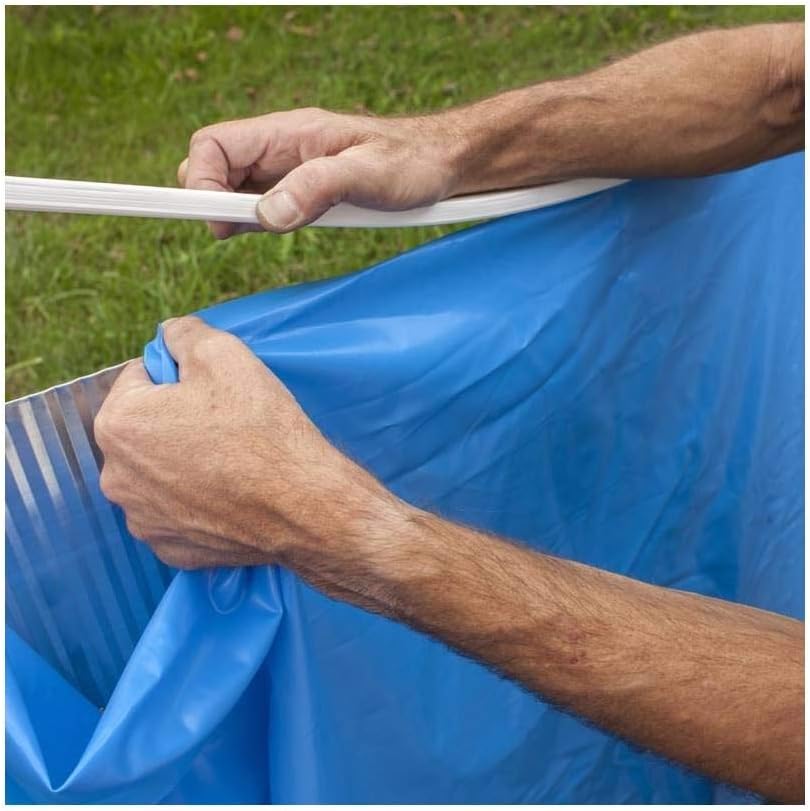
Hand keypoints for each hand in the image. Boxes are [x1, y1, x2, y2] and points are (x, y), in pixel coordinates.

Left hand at [94, 316, 382, 569]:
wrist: (304, 505)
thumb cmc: (261, 427)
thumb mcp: (224, 353)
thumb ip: (183, 332)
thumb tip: (169, 334)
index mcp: (118, 424)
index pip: (140, 378)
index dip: (181, 377)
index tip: (216, 391)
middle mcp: (116, 477)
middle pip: (146, 429)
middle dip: (176, 420)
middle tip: (227, 424)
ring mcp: (142, 520)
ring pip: (159, 473)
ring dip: (183, 461)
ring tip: (230, 460)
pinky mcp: (170, 549)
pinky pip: (177, 512)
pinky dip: (196, 501)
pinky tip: (229, 493)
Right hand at [177, 107, 465, 237]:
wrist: (442, 165)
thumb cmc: (411, 163)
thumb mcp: (368, 175)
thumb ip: (316, 189)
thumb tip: (266, 215)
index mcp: (288, 133)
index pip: (213, 145)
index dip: (202, 181)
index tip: (219, 220)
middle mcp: (281, 150)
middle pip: (214, 166)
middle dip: (212, 200)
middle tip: (236, 232)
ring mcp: (289, 171)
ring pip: (234, 189)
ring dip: (233, 215)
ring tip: (260, 232)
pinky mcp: (302, 193)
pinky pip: (262, 206)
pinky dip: (257, 223)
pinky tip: (276, 231)